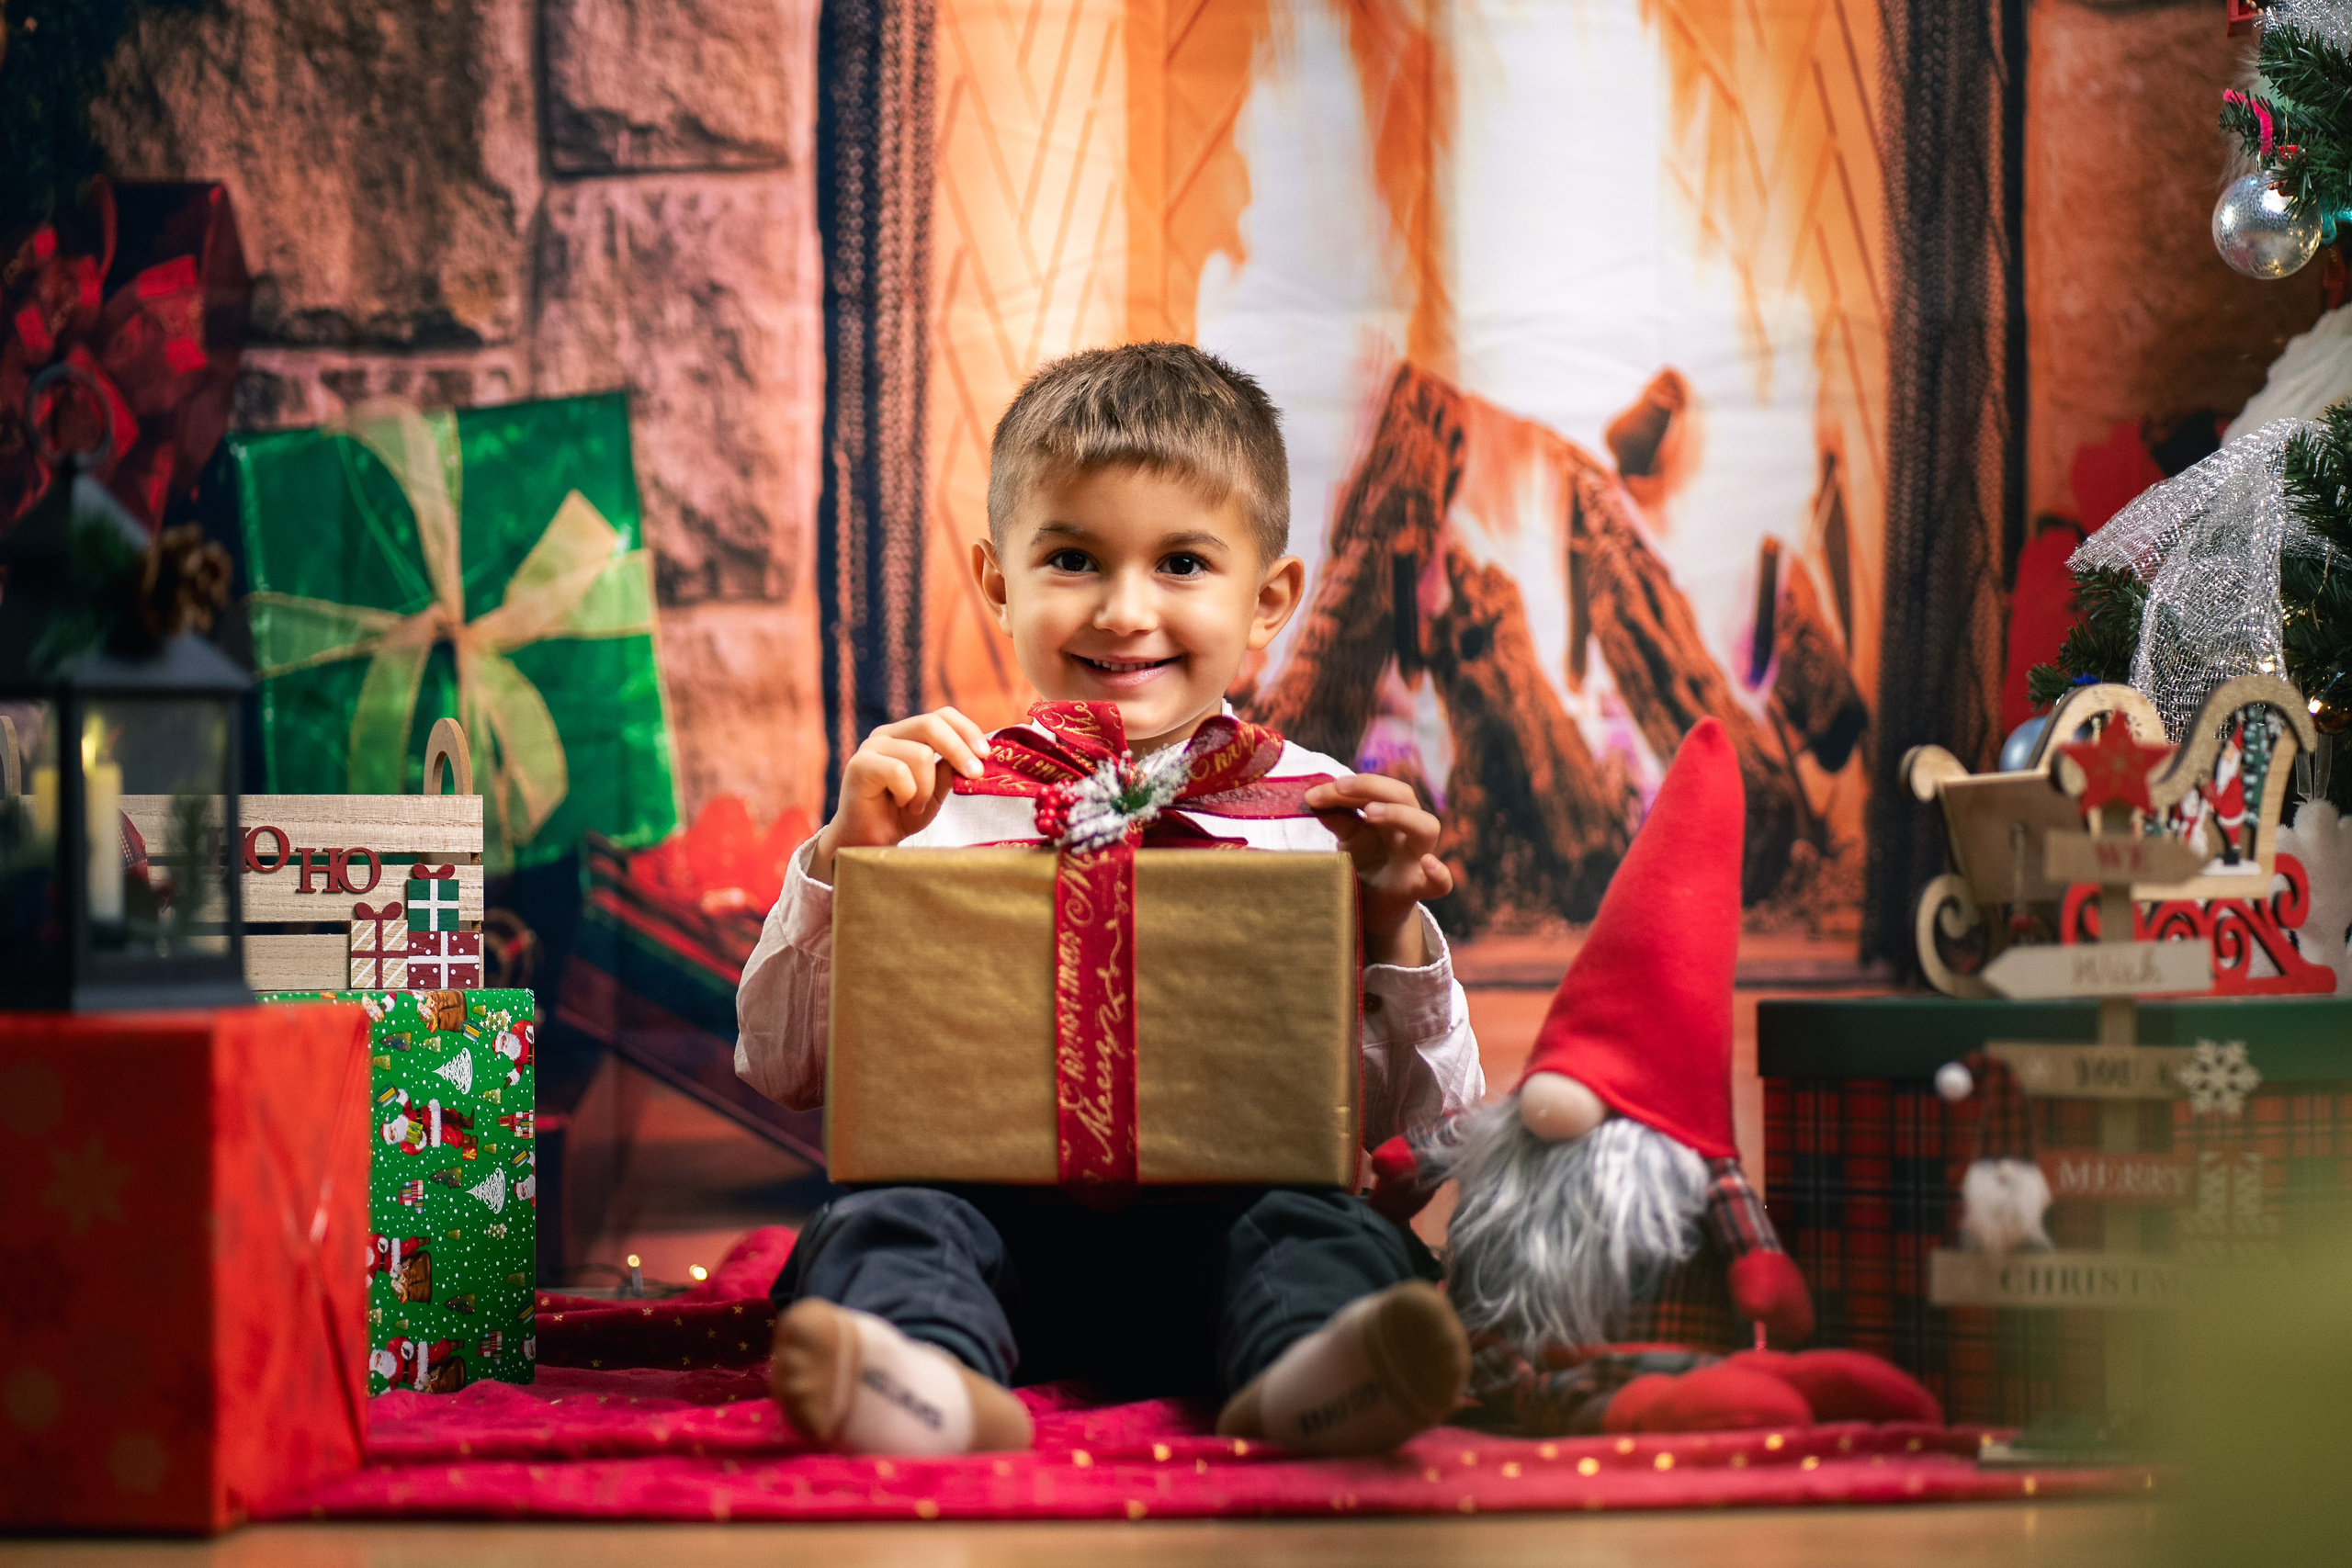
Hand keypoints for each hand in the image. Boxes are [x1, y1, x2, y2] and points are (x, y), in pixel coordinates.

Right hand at [811, 707, 990, 881]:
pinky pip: (899, 772)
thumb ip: (950, 769)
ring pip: (920, 754)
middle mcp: (888, 734)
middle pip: (931, 724)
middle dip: (959, 750)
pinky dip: (909, 794)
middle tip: (975, 775)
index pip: (942, 715)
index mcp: (907, 734)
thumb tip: (978, 755)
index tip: (986, 754)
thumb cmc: (901, 815)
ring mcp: (871, 747)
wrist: (870, 843)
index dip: (967, 730)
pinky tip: (902, 805)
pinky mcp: (859, 765)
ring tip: (916, 804)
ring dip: (926, 787)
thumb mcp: (936, 790)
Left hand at [1302, 773, 1453, 966]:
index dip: (1350, 785)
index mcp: (1391, 814)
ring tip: (1369, 813)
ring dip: (1399, 814)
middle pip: (1405, 796)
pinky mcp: (1417, 889)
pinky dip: (1440, 874)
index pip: (1378, 788)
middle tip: (1340, 788)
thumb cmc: (1365, 866)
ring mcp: (1416, 858)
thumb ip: (1337, 818)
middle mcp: (1407, 831)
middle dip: (1372, 786)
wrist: (1371, 909)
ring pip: (1427, 827)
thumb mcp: (1349, 839)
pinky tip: (1428, 863)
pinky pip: (1441, 883)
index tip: (1315, 793)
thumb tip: (1314, 797)